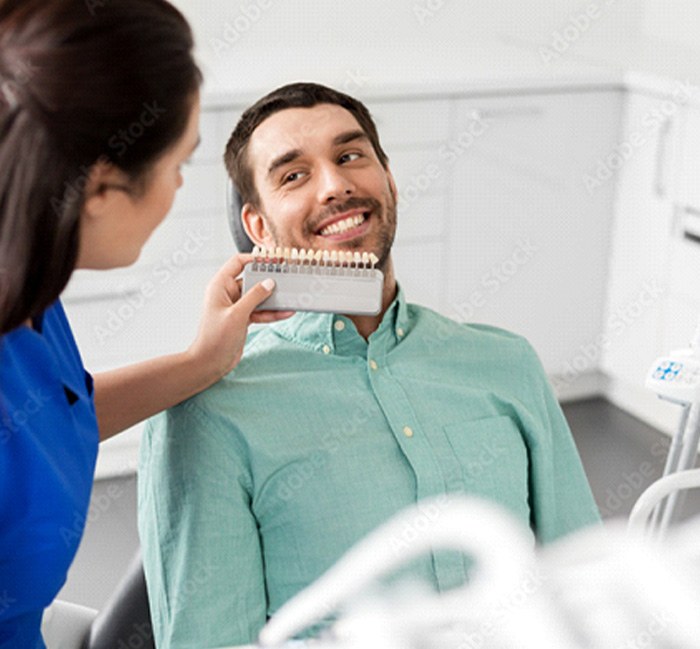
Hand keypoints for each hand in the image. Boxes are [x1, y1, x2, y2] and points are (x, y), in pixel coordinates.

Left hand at [186, 254, 293, 380]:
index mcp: (220, 286)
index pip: (238, 263)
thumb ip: (254, 297)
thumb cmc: (215, 338)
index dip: (255, 259)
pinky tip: (286, 313)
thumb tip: (269, 282)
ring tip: (291, 297)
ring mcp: (236, 307)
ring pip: (258, 297)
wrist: (210, 363)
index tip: (273, 260)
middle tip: (287, 278)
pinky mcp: (243, 319)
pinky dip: (272, 312)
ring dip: (274, 299)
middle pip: (252, 280)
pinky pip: (260, 311)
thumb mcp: (237, 315)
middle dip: (269, 280)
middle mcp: (228, 294)